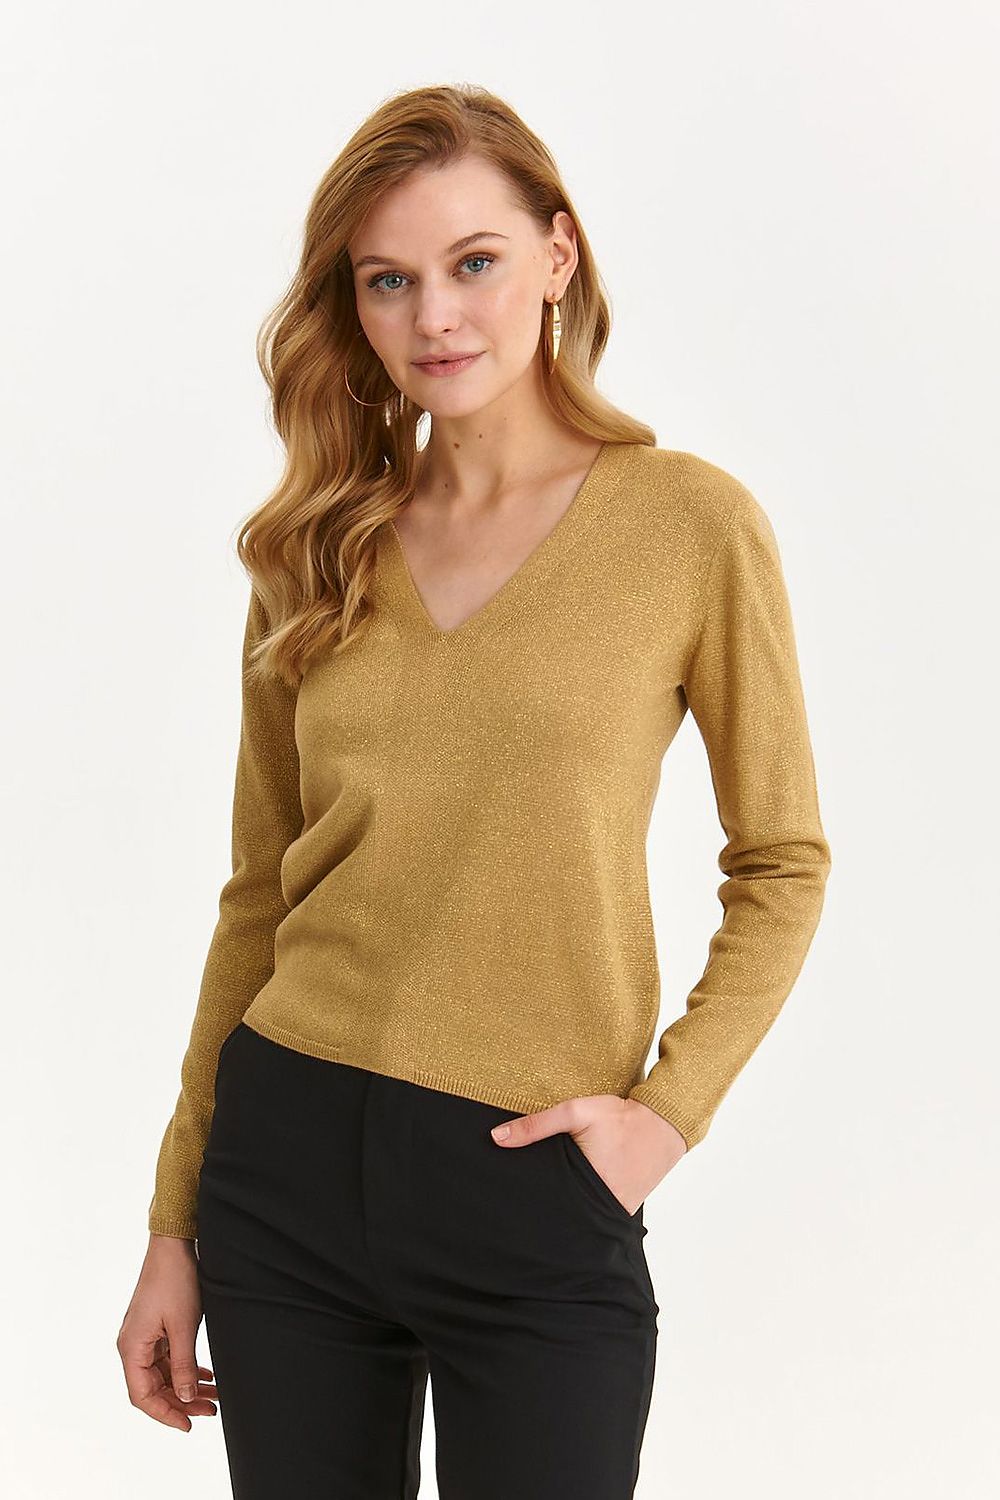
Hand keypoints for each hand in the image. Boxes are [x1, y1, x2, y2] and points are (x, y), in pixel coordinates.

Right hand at [117, 1234, 217, 1431]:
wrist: (174, 1245)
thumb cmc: (175, 1281)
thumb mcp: (182, 1327)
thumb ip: (183, 1365)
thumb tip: (184, 1398)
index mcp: (131, 1348)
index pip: (142, 1396)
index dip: (165, 1414)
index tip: (189, 1425)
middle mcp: (133, 1346)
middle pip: (153, 1388)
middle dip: (181, 1402)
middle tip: (211, 1410)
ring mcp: (144, 1337)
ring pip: (163, 1374)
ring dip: (187, 1386)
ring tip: (214, 1396)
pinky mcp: (156, 1328)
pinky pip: (168, 1358)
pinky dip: (186, 1369)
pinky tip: (205, 1376)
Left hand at [490, 1095, 687, 1215]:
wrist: (664, 1123)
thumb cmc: (619, 1117)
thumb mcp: (575, 1112)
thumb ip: (536, 1125)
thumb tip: (496, 1137)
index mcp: (585, 1188)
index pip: (546, 1205)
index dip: (528, 1205)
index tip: (509, 1204)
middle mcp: (601, 1208)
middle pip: (561, 1214)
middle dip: (544, 1209)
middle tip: (520, 1206)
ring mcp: (615, 1213)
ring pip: (579, 1216)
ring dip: (565, 1209)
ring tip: (542, 1204)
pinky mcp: (624, 1210)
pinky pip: (597, 1213)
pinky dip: (585, 1206)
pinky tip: (572, 1197)